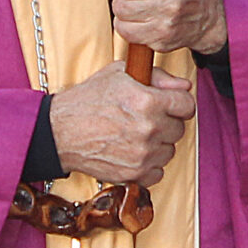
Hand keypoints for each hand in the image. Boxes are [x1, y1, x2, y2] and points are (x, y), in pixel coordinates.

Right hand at [47, 61, 197, 184]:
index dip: (177, 103)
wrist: (60, 131)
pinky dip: (149, 165)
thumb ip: (158, 77)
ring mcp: (142, 154)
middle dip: (166, 122)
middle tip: (145, 118)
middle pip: (179, 128)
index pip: (187, 105)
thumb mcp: (120, 74)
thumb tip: (184, 86)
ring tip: (135, 135)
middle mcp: (149, 129)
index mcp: (148, 101)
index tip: (168, 104)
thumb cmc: (87, 101)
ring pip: (169, 150)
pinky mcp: (134, 174)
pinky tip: (133, 152)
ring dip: (157, 144)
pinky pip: (158, 172)